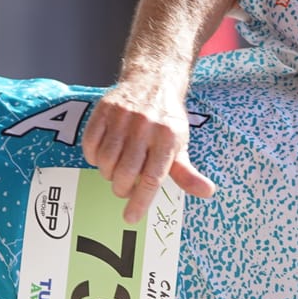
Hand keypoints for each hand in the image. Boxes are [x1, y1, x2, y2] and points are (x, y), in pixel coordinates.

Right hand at [83, 77, 216, 222]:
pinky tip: (102, 157)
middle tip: (124, 189)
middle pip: (125, 172)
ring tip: (115, 172)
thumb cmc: (167, 120)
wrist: (153, 81)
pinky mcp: (104, 110)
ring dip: (107, 174)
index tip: (130, 217)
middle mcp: (145, 127)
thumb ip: (187, 172)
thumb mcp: (181, 145)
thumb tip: (207, 192)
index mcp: (168, 138)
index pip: (151, 178)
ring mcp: (122, 117)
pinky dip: (93, 157)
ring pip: (106, 160)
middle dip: (122, 189)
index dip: (140, 201)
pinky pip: (90, 143)